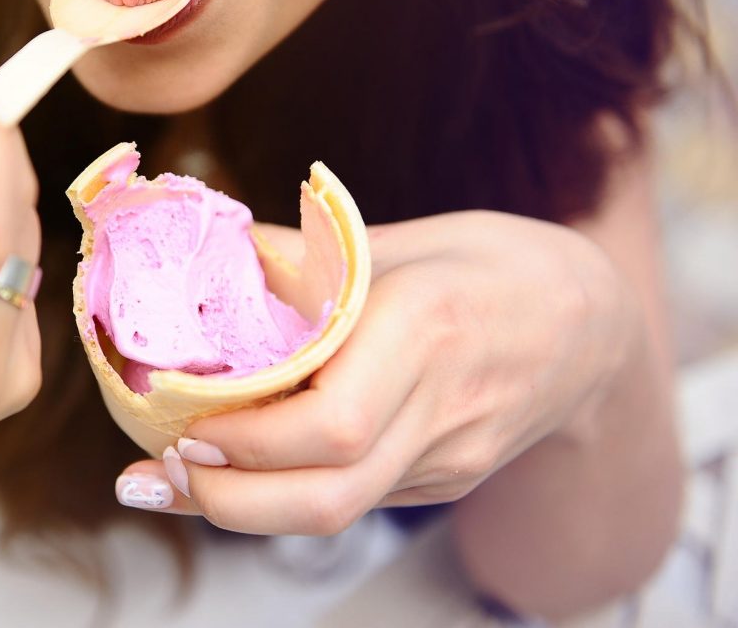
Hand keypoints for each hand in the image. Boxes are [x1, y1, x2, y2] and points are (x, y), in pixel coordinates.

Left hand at [116, 211, 637, 532]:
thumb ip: (305, 255)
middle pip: (328, 497)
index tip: (178, 422)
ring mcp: (449, 457)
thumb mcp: (402, 237)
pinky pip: (355, 499)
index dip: (245, 441)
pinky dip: (285, 493)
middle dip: (227, 500)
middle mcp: (441, 408)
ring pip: (337, 512)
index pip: (331, 424)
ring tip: (175, 477)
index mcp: (427, 329)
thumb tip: (208, 257)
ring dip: (244, 507)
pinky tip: (239, 468)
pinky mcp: (444, 480)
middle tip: (156, 471)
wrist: (593, 326)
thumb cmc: (492, 264)